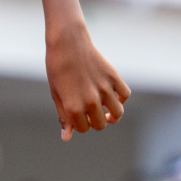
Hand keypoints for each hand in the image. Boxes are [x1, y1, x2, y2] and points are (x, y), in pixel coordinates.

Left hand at [44, 20, 129, 140]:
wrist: (67, 43)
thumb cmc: (57, 69)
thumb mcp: (56, 94)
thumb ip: (63, 117)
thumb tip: (66, 138)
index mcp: (74, 107)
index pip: (83, 128)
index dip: (80, 124)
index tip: (76, 115)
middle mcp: (91, 101)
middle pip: (100, 124)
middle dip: (95, 121)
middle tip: (89, 111)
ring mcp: (104, 89)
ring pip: (117, 114)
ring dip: (112, 115)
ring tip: (105, 111)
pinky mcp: (114, 77)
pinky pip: (124, 95)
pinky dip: (121, 98)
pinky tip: (112, 96)